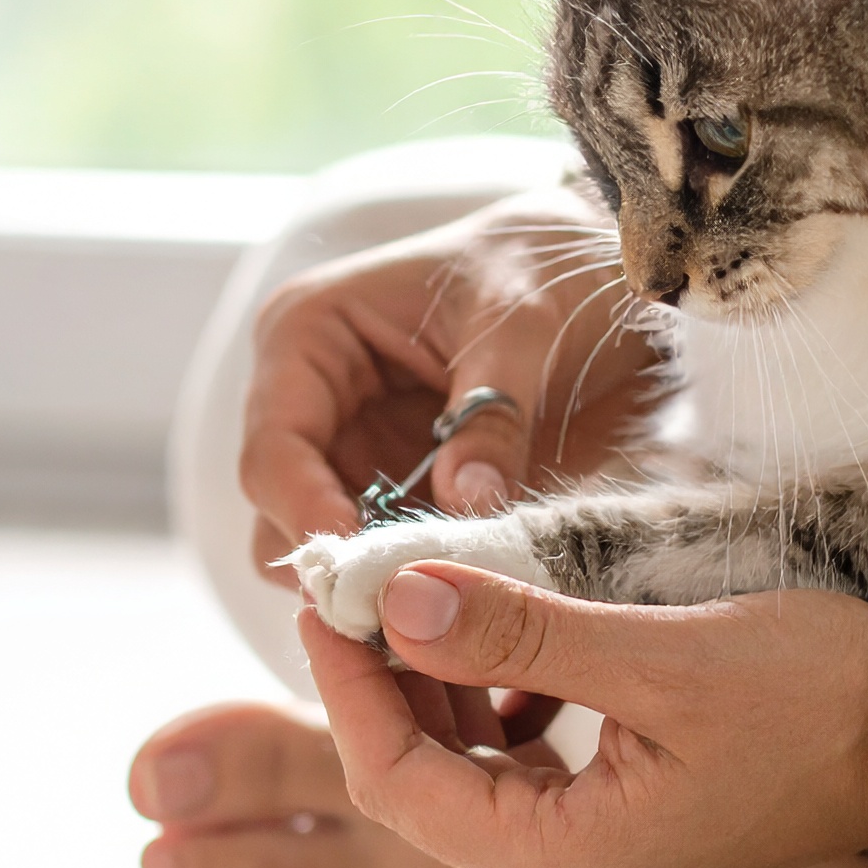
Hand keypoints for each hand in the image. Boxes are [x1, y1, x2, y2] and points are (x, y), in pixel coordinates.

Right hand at [240, 188, 655, 570]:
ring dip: (379, 576)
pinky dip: (418, 577)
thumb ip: (493, 416)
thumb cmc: (541, 267)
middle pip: (280, 513)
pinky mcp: (399, 488)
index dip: (307, 514)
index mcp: (308, 337)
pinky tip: (470, 585)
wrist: (595, 268)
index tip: (369, 567)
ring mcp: (352, 450)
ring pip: (326, 547)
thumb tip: (466, 503)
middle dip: (341, 561)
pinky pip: (386, 554)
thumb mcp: (524, 325)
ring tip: (450, 592)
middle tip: (412, 599)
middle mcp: (312, 401)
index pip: (272, 448)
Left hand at [297, 566, 867, 867]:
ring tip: (412, 592)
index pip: (399, 786)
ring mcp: (599, 860)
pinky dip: (491, 698)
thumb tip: (397, 603)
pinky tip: (492, 636)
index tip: (322, 595)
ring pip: (467, 772)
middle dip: (382, 680)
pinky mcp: (627, 822)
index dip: (346, 688)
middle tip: (357, 580)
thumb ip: (522, 636)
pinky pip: (520, 766)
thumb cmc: (821, 697)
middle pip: (423, 785)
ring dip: (433, 685)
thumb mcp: (660, 655)